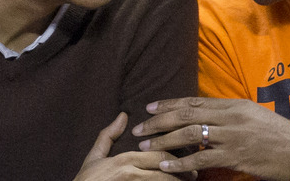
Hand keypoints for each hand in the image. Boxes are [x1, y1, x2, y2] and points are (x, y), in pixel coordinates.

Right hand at [74, 112, 196, 180]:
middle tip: (195, 172)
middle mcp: (131, 173)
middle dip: (182, 171)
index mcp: (124, 159)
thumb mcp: (94, 157)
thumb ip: (108, 136)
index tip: (187, 153)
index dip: (174, 154)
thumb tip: (123, 116)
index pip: (156, 154)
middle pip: (164, 170)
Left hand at [131, 97, 289, 180]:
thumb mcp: (253, 116)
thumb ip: (230, 115)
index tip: (150, 107)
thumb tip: (207, 117)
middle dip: (159, 120)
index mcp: (233, 105)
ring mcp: (231, 136)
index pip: (194, 101)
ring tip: (146, 145)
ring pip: (189, 133)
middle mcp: (230, 116)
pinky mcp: (234, 155)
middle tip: (140, 127)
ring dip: (164, 140)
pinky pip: (201, 157)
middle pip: (186, 114)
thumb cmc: (279, 135)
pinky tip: (166, 164)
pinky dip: (180, 161)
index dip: (169, 104)